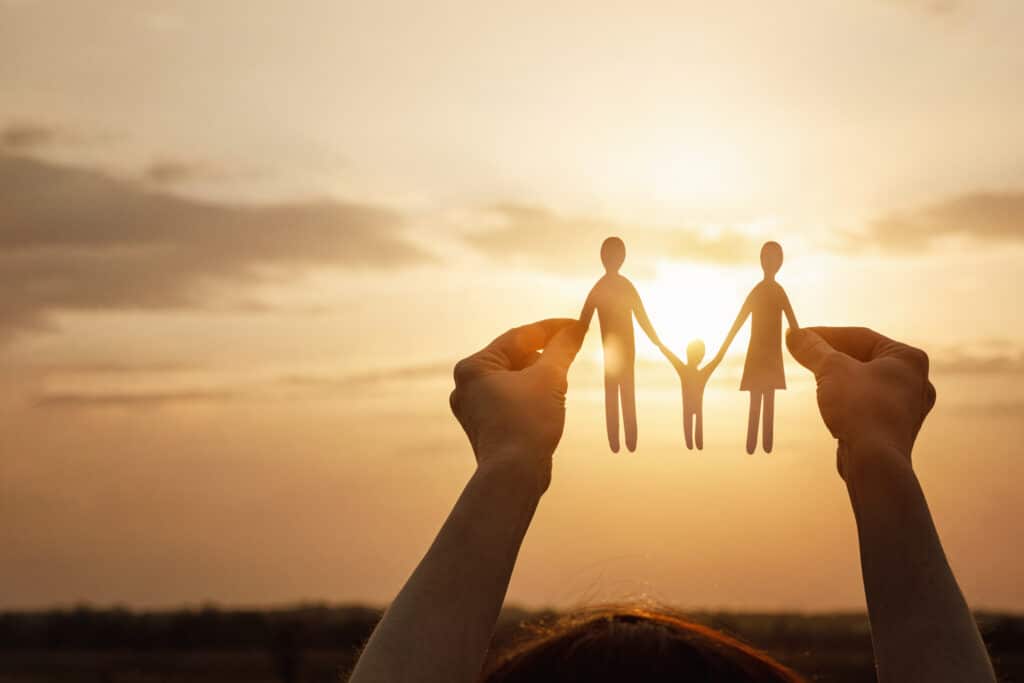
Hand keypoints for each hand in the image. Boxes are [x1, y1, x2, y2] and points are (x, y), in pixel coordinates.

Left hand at [449, 319, 584, 493]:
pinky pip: (512, 399)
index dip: (551, 328)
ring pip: (514, 379)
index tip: (576, 324)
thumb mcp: (549, 379)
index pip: (518, 336)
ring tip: (565, 373)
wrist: (514, 475)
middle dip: (546, 352)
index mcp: (473, 368)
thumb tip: (576, 328)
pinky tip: (552, 397)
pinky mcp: (486, 426)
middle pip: (514, 357)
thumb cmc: (527, 423)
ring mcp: (474, 408)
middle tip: (574, 346)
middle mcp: (467, 386)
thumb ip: (562, 349)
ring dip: (540, 373)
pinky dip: (532, 393)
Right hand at [786, 327, 935, 477]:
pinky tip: (829, 404)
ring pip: (865, 383)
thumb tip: (794, 334)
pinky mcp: (895, 428)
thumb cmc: (861, 407)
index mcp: (908, 358)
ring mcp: (907, 406)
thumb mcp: (831, 370)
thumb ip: (813, 349)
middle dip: (832, 356)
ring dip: (838, 378)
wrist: (875, 461)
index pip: (861, 336)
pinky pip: (867, 404)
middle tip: (804, 354)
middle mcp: (915, 380)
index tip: (800, 335)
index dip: (826, 333)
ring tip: (814, 378)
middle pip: (864, 359)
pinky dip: (848, 399)